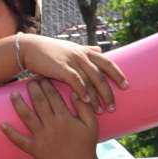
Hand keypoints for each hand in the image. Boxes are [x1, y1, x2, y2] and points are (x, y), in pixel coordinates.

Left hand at [0, 79, 99, 158]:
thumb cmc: (86, 145)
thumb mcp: (92, 125)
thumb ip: (85, 108)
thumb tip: (74, 92)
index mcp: (65, 118)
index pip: (53, 97)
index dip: (47, 85)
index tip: (42, 77)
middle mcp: (51, 125)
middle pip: (39, 103)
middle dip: (33, 89)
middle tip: (28, 80)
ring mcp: (41, 137)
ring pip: (27, 117)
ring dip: (19, 104)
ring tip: (13, 94)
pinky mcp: (34, 149)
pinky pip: (20, 141)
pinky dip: (10, 133)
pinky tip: (2, 125)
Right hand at [9, 33, 124, 114]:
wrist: (30, 48)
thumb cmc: (51, 51)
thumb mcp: (72, 48)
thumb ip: (86, 50)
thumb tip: (100, 49)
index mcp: (86, 52)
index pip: (107, 63)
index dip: (118, 74)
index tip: (126, 86)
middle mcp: (82, 55)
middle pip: (101, 75)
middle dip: (109, 92)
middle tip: (114, 106)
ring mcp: (73, 61)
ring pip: (90, 80)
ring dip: (97, 97)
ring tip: (101, 110)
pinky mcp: (62, 67)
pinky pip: (76, 81)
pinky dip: (82, 92)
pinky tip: (85, 102)